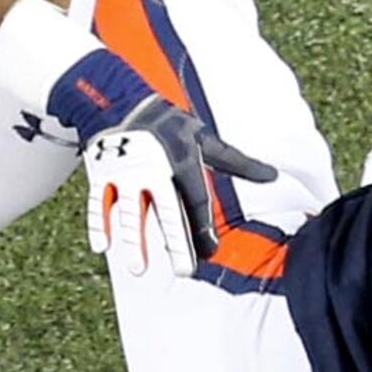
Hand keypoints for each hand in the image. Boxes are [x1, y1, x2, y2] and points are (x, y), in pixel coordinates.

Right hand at [83, 95, 278, 277]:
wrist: (121, 100)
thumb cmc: (171, 125)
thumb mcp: (206, 140)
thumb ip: (237, 163)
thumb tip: (273, 176)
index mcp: (183, 162)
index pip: (196, 202)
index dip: (203, 228)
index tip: (210, 252)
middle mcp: (155, 168)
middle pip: (167, 211)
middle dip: (175, 241)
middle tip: (183, 271)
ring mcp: (126, 171)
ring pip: (131, 210)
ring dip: (134, 240)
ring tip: (137, 269)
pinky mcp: (103, 172)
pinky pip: (100, 201)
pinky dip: (98, 223)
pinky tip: (102, 248)